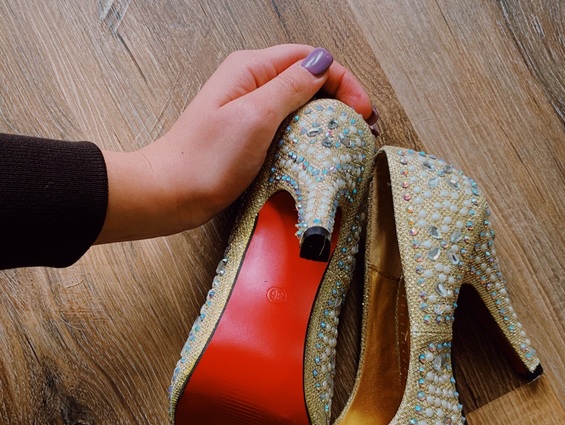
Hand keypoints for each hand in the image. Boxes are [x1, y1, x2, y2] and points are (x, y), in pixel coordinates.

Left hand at [96, 45, 374, 243]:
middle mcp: (250, 85)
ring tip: (344, 139)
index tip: (361, 110)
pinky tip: (316, 150)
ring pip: (298, 105)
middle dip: (338, 99)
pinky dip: (306, 135)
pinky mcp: (248, 136)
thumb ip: (290, 87)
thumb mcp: (255, 116)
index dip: (342, 81)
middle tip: (359, 127)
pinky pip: (285, 127)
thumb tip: (321, 64)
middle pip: (306, 80)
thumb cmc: (205, 159)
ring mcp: (248, 111)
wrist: (172, 194)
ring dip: (324, 118)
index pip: (309, 59)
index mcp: (251, 70)